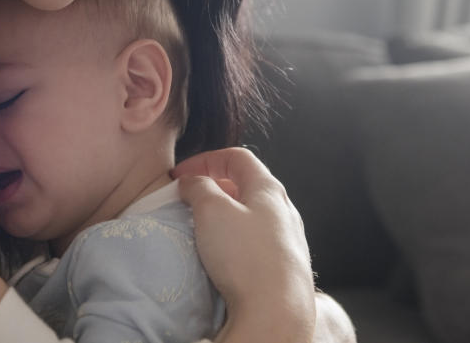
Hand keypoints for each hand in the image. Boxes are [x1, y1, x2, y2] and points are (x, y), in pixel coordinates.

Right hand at [172, 147, 315, 342]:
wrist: (276, 312)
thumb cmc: (246, 257)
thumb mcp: (212, 211)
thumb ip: (199, 188)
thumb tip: (192, 181)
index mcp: (269, 189)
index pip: (236, 157)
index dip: (205, 159)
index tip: (181, 175)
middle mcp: (284, 210)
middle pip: (245, 185)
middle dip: (213, 189)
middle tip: (189, 202)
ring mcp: (287, 239)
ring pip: (250, 216)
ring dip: (223, 216)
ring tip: (202, 230)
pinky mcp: (284, 266)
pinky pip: (255, 243)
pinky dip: (234, 240)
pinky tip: (222, 257)